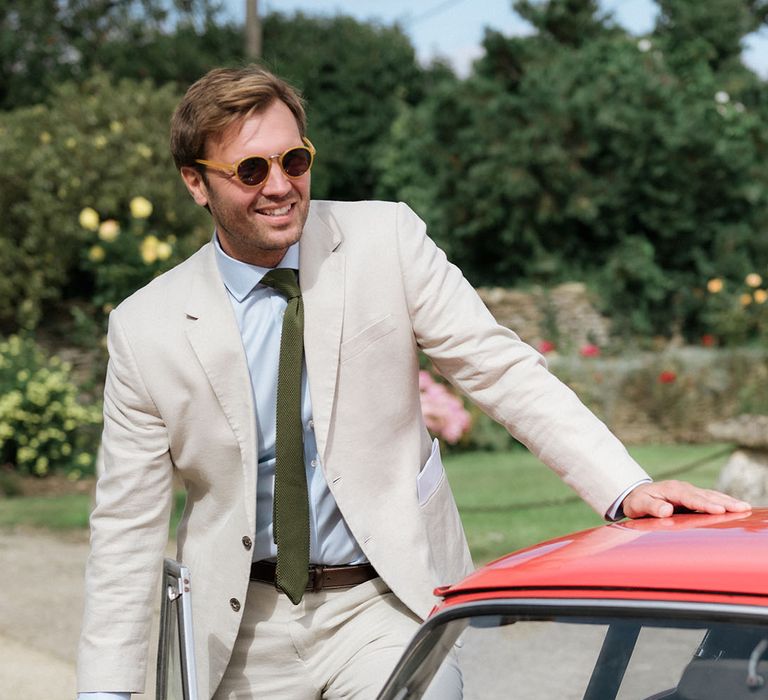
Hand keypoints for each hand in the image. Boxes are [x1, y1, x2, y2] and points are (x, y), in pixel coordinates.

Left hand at [622, 480, 750, 518]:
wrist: (637, 495)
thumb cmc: (638, 501)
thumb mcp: (639, 505)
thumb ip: (652, 507)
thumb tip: (666, 510)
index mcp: (671, 489)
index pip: (690, 498)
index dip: (704, 504)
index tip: (718, 510)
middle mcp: (683, 488)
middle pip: (706, 495)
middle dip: (724, 502)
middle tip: (742, 508)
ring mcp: (689, 492)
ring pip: (711, 496)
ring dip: (728, 501)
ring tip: (745, 507)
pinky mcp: (693, 497)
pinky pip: (710, 498)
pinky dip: (724, 502)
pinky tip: (736, 507)